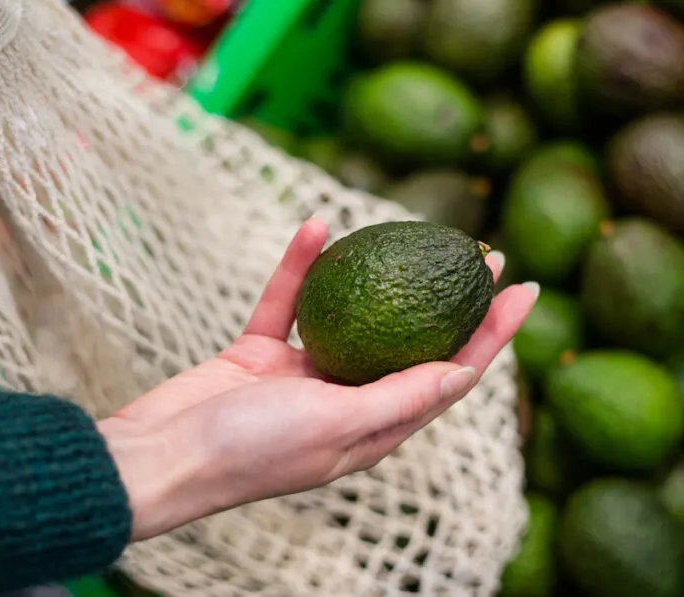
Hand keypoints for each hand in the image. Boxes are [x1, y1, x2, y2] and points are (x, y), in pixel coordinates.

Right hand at [97, 217, 538, 540]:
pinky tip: (314, 226)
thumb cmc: (250, 452)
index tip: (524, 288)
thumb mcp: (336, 425)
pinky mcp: (261, 355)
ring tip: (417, 231)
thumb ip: (398, 398)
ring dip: (383, 274)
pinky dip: (300, 268)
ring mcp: (304, 377)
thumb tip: (464, 373)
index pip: (450, 374)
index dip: (492, 333)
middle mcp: (347, 401)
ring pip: (355, 315)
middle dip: (453, 299)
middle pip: (414, 341)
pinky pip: (288, 302)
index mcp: (374, 428)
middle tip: (483, 251)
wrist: (159, 457)